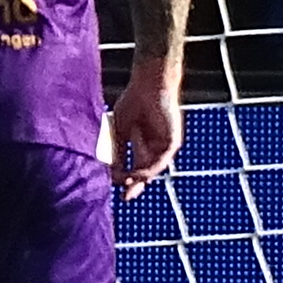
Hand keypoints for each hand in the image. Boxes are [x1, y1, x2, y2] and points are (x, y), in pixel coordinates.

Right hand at [107, 61, 177, 194]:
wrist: (149, 85)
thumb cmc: (134, 101)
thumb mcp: (119, 130)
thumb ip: (116, 150)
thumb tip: (110, 171)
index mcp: (141, 143)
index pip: (133, 166)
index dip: (124, 178)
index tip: (112, 186)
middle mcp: (154, 146)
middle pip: (144, 172)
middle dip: (135, 185)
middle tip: (125, 198)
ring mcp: (164, 145)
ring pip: (151, 168)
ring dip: (139, 178)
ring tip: (126, 184)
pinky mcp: (172, 142)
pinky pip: (161, 160)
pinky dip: (149, 168)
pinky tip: (139, 173)